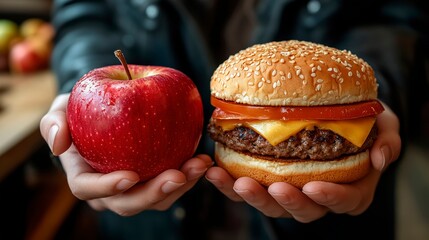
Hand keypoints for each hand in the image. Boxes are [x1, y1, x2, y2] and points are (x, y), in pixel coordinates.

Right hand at [40, 93, 212, 215]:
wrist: (106, 112)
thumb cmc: (80, 111)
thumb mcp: (61, 109)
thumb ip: (54, 122)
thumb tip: (58, 144)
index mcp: (84, 177)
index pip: (89, 189)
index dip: (107, 188)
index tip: (130, 176)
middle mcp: (110, 190)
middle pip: (129, 203)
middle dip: (154, 194)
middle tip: (177, 176)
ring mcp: (136, 187)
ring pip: (157, 199)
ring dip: (181, 185)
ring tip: (199, 164)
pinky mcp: (156, 178)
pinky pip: (173, 184)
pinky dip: (189, 174)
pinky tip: (203, 158)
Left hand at [205, 103, 400, 222]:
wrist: (335, 115)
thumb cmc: (362, 123)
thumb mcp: (384, 124)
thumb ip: (387, 140)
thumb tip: (380, 158)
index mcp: (351, 191)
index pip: (344, 202)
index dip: (330, 198)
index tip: (313, 187)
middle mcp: (319, 198)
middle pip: (302, 210)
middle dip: (283, 202)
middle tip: (268, 187)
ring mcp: (291, 192)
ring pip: (271, 204)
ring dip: (251, 197)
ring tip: (233, 180)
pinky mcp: (267, 182)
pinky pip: (248, 188)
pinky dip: (230, 183)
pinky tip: (215, 170)